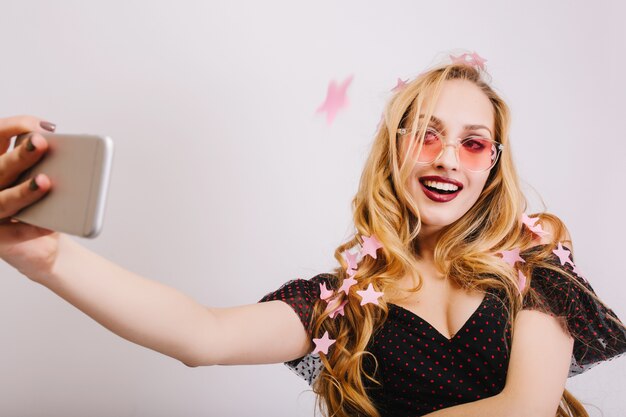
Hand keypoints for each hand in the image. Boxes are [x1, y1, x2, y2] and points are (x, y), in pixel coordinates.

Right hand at [0, 115, 58, 280]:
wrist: (42, 247)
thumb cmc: (44, 207)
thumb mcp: (45, 182)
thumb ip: (51, 167)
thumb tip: (72, 154)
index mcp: (0, 166)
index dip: (16, 126)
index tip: (45, 127)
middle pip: (0, 167)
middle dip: (21, 154)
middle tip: (41, 143)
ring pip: (3, 200)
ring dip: (24, 190)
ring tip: (45, 182)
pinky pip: (14, 233)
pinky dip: (33, 228)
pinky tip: (51, 225)